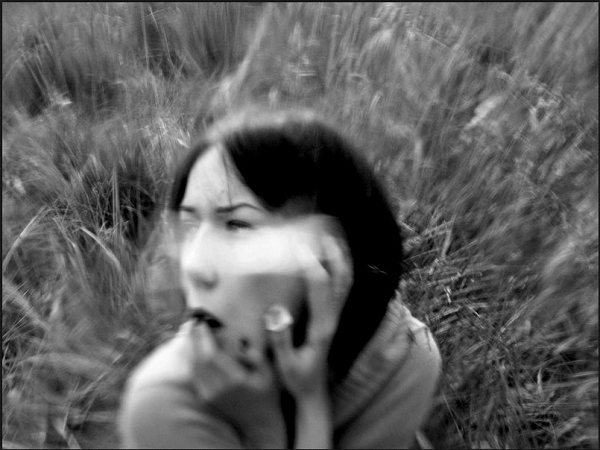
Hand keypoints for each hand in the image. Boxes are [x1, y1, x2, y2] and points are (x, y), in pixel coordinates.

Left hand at [185, 321, 285, 448]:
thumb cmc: (266, 394)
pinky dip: (193, 360)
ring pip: (194, 368)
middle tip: (193, 322)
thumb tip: (239, 343)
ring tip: (192, 332)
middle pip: (199, 359)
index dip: (203, 338)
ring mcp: (210, 395)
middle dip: (194, 339)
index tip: (202, 323)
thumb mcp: (268, 373)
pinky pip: (195, 376)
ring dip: (191, 349)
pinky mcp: (207, 399)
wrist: (259, 423)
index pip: (211, 355)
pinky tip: (195, 350)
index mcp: (235, 380)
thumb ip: (254, 356)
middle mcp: (219, 388)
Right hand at [265, 234, 352, 398]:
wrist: (312, 394)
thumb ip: (281, 340)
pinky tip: (332, 260)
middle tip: (323, 234)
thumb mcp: (285, 365)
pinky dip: (339, 271)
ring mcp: (334, 319)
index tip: (300, 248)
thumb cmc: (296, 380)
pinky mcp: (332, 320)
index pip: (320, 290)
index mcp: (321, 327)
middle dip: (334, 256)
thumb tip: (276, 312)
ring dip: (341, 260)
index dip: (312, 266)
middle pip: (341, 281)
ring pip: (345, 284)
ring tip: (332, 239)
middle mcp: (332, 319)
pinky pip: (340, 291)